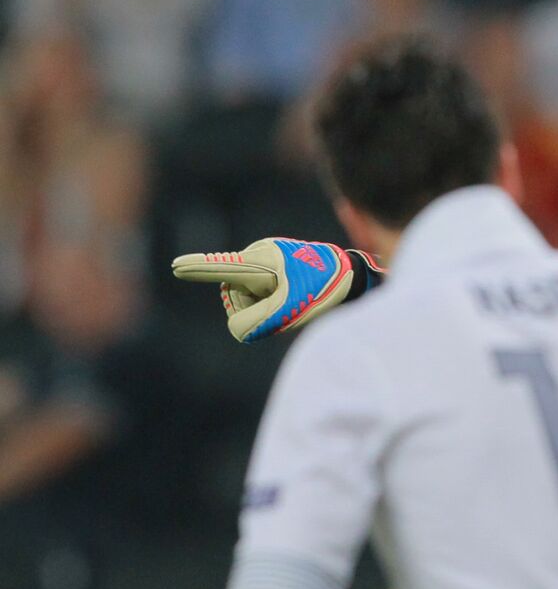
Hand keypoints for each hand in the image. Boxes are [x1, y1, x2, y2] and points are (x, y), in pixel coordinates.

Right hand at [172, 238, 373, 342]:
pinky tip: (289, 296)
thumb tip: (237, 331)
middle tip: (288, 302)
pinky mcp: (265, 269)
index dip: (198, 268)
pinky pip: (255, 295)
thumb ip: (260, 324)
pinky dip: (269, 303)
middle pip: (234, 296)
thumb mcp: (293, 311)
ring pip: (244, 298)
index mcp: (261, 260)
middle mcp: (255, 257)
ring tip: (293, 297)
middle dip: (255, 308)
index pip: (223, 267)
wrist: (349, 274)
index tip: (176, 266)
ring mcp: (260, 261)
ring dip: (264, 306)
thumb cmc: (323, 289)